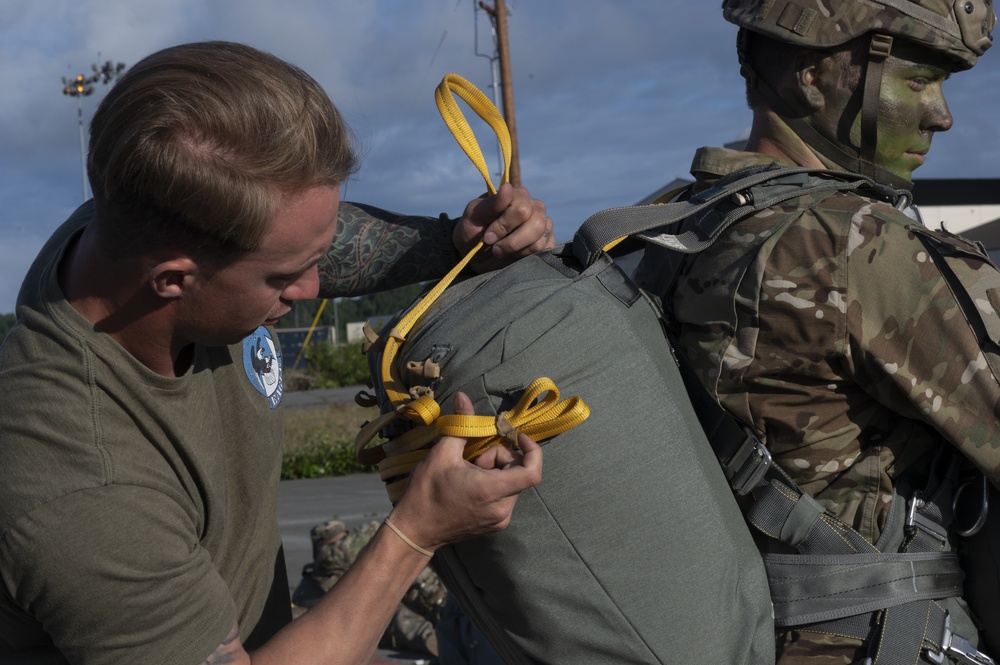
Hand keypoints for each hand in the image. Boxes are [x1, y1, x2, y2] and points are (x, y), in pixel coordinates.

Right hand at [388, 392, 542, 550]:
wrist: (415, 531)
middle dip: (500, 458)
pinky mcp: (496, 525)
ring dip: (497, 472)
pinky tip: (471, 487)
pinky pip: (506, 497)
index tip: (517, 437)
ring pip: (512, 484)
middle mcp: (502, 509)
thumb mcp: (442, 453)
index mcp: (491, 490)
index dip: (533, 451)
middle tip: (474, 459)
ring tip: (469, 474)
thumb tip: (463, 396)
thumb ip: (461, 424)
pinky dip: (494, 485)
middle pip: (519, 473)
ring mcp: (500, 520)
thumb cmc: (426, 492)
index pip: (532, 472)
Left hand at [453, 183, 555, 272]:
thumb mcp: (474, 216)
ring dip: (516, 250)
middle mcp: (535, 208)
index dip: (503, 225)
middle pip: (536, 224)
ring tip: (502, 250)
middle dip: (512, 241)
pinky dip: (525, 256)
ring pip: (539, 240)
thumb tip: (507, 188)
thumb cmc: (473, 231)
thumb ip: (491, 203)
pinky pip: (543, 251)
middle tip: (495, 247)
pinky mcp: (547, 243)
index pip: (521, 208)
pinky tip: (514, 254)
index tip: (487, 236)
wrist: (474, 254)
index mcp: (518, 196)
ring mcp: (544, 226)